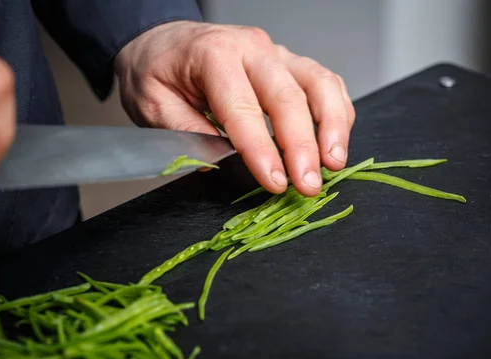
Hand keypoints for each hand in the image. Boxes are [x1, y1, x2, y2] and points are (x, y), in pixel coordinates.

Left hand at [114, 21, 354, 196]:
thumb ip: (185, 132)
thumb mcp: (152, 104)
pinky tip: (335, 141)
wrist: (164, 40)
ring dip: (333, 126)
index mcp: (213, 55)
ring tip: (334, 164)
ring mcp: (276, 53)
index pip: (243, 107)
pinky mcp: (290, 63)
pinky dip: (337, 112)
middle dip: (303, 145)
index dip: (261, 149)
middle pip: (288, 96)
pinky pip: (325, 83)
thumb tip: (216, 163)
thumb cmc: (158, 70)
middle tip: (309, 185)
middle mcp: (252, 49)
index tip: (274, 181)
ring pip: (318, 84)